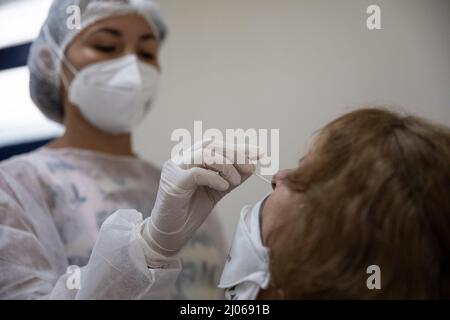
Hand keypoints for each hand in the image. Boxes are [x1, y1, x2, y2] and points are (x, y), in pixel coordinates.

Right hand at [142, 140, 261, 257]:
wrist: (171, 234)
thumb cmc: (191, 212)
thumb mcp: (217, 191)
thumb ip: (232, 177)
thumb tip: (252, 165)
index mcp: (191, 159)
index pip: (216, 146)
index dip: (238, 147)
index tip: (259, 153)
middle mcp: (181, 160)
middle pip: (211, 146)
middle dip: (235, 154)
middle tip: (251, 167)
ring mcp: (175, 168)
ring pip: (204, 155)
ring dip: (226, 166)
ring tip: (234, 182)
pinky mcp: (173, 181)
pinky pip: (197, 172)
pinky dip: (214, 178)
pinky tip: (224, 187)